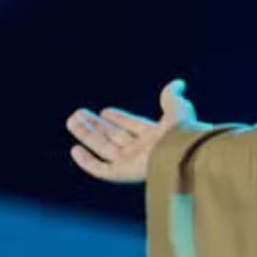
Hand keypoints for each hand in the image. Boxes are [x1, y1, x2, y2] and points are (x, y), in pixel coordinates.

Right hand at [66, 79, 200, 184]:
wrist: (183, 153)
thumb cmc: (183, 131)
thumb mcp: (177, 108)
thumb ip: (171, 97)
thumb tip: (179, 83)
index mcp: (156, 135)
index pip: (133, 126)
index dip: (120, 118)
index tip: (105, 111)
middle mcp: (143, 150)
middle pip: (114, 137)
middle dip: (97, 126)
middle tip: (78, 114)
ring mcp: (132, 162)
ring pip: (104, 148)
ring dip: (87, 135)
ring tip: (72, 120)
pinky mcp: (123, 173)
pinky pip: (100, 169)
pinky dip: (87, 161)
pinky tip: (75, 149)